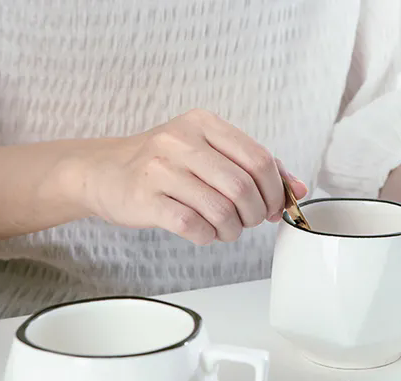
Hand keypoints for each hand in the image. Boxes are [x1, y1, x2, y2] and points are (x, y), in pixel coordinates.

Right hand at [76, 109, 306, 244]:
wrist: (103, 172)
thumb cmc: (162, 165)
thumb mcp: (207, 152)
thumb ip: (252, 167)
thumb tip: (297, 189)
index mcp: (203, 124)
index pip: (258, 158)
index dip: (274, 190)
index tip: (272, 207)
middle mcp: (181, 141)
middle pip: (242, 187)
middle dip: (254, 214)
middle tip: (247, 221)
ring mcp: (160, 170)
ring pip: (221, 210)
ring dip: (232, 230)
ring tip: (225, 229)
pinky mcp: (146, 199)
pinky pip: (194, 226)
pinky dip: (208, 236)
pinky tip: (204, 232)